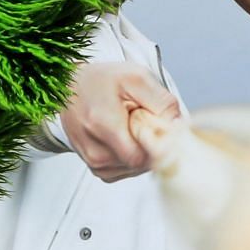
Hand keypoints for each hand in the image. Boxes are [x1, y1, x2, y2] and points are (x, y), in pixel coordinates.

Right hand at [59, 61, 181, 181]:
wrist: (69, 88)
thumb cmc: (101, 81)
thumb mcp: (136, 78)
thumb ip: (162, 102)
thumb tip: (180, 126)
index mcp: (103, 125)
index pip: (144, 156)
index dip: (159, 144)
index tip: (159, 126)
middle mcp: (95, 150)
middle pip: (142, 164)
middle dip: (151, 145)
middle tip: (142, 121)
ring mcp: (94, 162)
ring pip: (136, 169)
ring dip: (142, 150)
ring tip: (130, 127)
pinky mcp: (96, 168)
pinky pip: (126, 171)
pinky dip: (132, 156)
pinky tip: (126, 138)